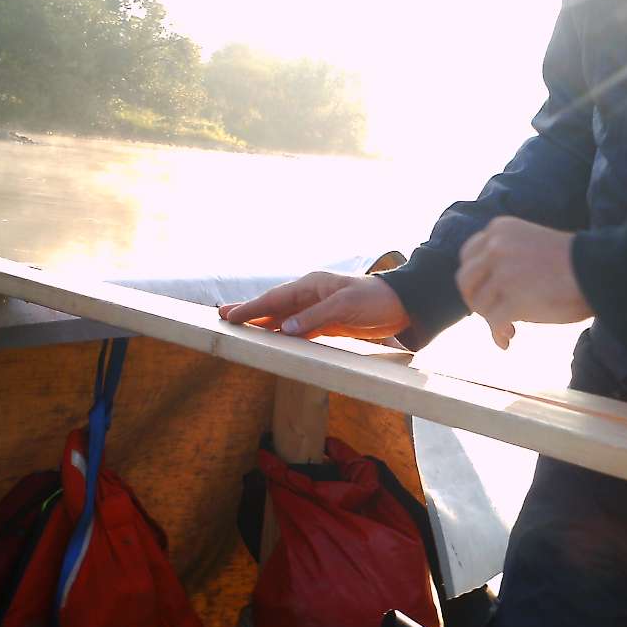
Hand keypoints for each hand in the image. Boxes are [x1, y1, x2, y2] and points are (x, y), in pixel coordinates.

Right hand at [218, 271, 409, 340]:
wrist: (402, 306)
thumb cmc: (374, 300)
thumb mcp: (344, 306)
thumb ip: (314, 317)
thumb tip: (284, 328)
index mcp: (312, 285)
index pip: (275, 299)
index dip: (252, 308)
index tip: (230, 316)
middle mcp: (312, 295)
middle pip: (275, 306)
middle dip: (250, 313)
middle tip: (224, 318)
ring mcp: (319, 310)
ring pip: (285, 319)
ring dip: (265, 325)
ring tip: (243, 331)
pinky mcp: (329, 324)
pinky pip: (301, 330)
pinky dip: (286, 335)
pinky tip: (275, 341)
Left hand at [456, 217, 592, 349]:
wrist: (599, 271)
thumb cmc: (574, 263)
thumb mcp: (530, 245)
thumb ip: (506, 258)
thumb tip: (484, 292)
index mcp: (500, 230)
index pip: (468, 256)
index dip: (475, 279)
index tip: (487, 293)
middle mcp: (496, 247)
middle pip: (465, 281)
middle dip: (476, 300)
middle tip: (491, 313)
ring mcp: (503, 273)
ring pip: (479, 304)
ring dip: (491, 320)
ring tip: (508, 329)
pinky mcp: (512, 299)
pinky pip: (493, 322)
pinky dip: (497, 334)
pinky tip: (507, 340)